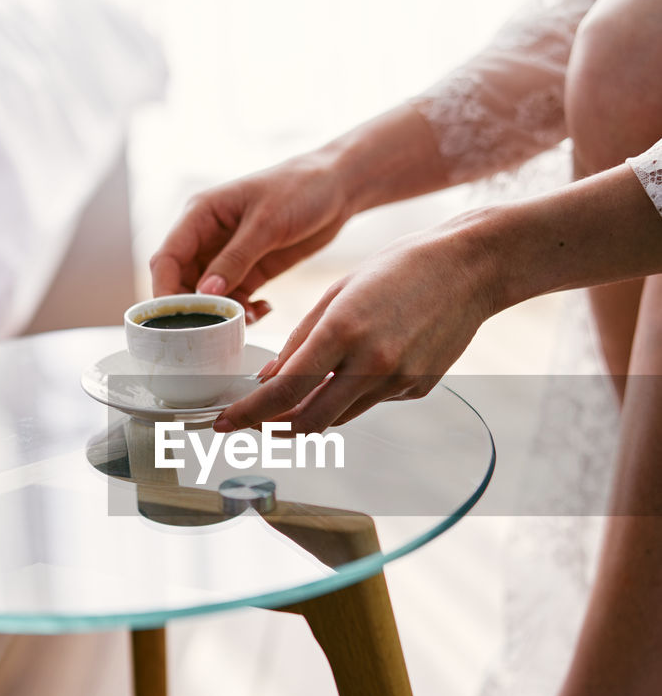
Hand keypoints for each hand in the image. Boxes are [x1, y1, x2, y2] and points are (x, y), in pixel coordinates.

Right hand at [150, 148, 352, 321]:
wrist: (338, 187)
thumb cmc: (301, 188)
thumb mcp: (267, 223)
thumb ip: (235, 259)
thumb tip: (206, 294)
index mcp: (200, 214)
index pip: (167, 258)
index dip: (164, 291)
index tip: (174, 320)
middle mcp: (208, 237)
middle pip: (181, 282)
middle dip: (193, 309)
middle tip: (212, 330)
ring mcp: (228, 256)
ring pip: (207, 296)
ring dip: (220, 314)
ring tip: (246, 320)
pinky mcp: (250, 270)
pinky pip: (234, 299)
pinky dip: (243, 311)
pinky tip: (262, 311)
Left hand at [213, 213, 495, 433]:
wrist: (470, 267)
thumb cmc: (401, 267)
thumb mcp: (338, 292)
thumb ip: (300, 340)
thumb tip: (269, 379)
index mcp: (343, 330)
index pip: (284, 390)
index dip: (249, 414)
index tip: (226, 423)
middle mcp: (371, 363)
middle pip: (308, 421)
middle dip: (273, 428)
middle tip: (252, 423)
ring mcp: (399, 381)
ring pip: (338, 416)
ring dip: (309, 413)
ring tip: (292, 398)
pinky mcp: (418, 389)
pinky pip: (370, 402)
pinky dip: (349, 395)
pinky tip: (355, 369)